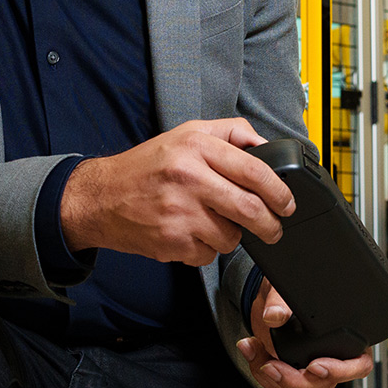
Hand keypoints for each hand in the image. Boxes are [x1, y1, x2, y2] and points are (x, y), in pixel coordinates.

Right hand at [60, 118, 294, 264]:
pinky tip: (191, 234)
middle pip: (250, 209)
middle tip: (274, 229)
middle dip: (271, 225)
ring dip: (232, 236)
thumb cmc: (146, 166)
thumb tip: (265, 144)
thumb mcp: (187, 133)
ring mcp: (179, 212)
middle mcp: (188, 178)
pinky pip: (208, 254)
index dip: (279, 191)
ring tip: (215, 224)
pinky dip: (207, 249)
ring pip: (231, 237)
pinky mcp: (171, 241)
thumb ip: (230, 133)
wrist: (100, 198)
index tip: (287, 203)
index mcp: (196, 147)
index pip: (254, 170)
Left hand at [238, 279, 374, 387]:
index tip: (315, 366)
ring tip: (254, 348)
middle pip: (323, 383)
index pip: (359, 364)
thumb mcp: (287, 289)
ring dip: (271, 374)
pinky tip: (251, 349)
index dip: (340, 370)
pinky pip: (277, 384)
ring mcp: (311, 367)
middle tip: (272, 365)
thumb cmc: (292, 291)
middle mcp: (333, 357)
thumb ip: (281, 301)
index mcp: (349, 338)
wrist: (272, 298)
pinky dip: (259, 369)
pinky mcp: (290, 371)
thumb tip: (274, 315)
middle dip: (294, 379)